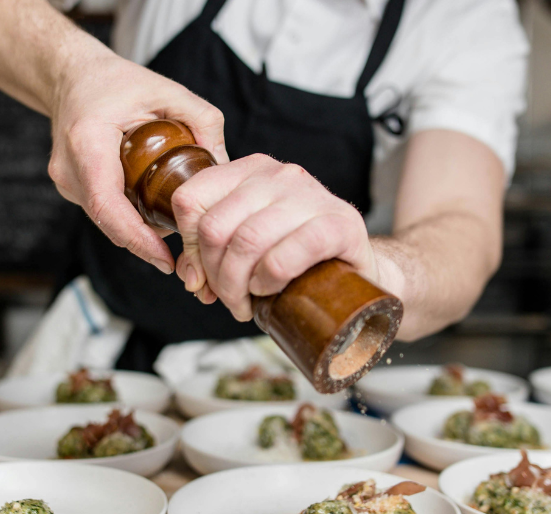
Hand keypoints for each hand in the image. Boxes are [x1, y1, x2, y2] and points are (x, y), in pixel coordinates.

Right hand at [47, 51, 228, 272]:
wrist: (72, 77)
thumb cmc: (117, 81)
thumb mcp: (167, 91)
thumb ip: (202, 120)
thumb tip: (224, 163)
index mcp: (87, 142)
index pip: (107, 206)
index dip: (137, 239)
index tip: (166, 260)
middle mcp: (69, 168)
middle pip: (109, 221)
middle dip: (147, 241)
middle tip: (186, 251)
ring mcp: (66, 181)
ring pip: (107, 220)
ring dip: (139, 230)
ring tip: (176, 227)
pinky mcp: (71, 188)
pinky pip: (104, 211)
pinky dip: (130, 216)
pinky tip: (156, 210)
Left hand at [170, 154, 378, 320]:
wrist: (361, 269)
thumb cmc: (298, 258)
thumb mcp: (246, 245)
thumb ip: (211, 251)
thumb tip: (189, 277)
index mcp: (250, 171)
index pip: (190, 198)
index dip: (189, 246)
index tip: (201, 276)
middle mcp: (279, 174)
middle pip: (215, 226)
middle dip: (214, 275)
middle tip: (228, 299)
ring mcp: (312, 195)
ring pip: (247, 241)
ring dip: (238, 286)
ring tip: (246, 304)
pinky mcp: (341, 223)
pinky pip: (285, 255)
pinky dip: (269, 280)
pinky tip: (270, 290)